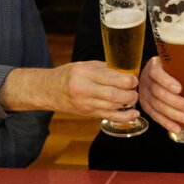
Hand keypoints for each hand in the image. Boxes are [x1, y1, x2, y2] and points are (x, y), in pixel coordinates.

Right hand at [0, 62, 138, 122]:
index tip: (134, 79)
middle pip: (115, 95)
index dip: (129, 80)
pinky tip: (134, 114)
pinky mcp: (89, 114)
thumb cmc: (69, 75)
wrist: (49, 90)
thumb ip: (106, 69)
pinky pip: (110, 117)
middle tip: (135, 89)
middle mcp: (85, 90)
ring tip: (132, 96)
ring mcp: (86, 104)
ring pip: (114, 106)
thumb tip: (128, 73)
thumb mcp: (86, 66)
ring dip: (128, 102)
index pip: (112, 78)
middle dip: (130, 93)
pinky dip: (125, 117)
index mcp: (84, 73)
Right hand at [137, 56, 183, 133]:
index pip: (156, 73)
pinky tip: (177, 128)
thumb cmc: (166, 70)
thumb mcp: (176, 66)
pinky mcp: (145, 106)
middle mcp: (146, 80)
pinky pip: (155, 116)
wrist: (152, 74)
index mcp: (154, 66)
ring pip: (157, 106)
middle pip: (158, 93)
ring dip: (174, 115)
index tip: (179, 89)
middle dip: (176, 102)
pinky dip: (166, 123)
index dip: (167, 81)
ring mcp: (144, 94)